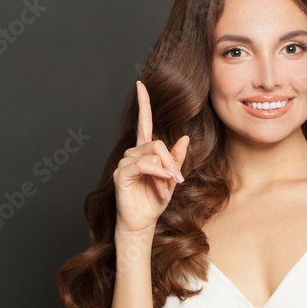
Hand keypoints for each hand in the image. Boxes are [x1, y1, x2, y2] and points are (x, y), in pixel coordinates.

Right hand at [112, 80, 189, 234]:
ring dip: (165, 174)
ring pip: (153, 155)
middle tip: (176, 180)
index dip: (143, 103)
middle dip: (171, 162)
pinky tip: (163, 186)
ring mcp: (125, 162)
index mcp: (144, 152)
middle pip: (157, 143)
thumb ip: (176, 158)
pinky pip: (143, 165)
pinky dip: (157, 173)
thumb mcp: (172, 178)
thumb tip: (184, 137)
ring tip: (166, 191)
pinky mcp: (121, 174)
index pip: (143, 122)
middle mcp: (133, 153)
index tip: (141, 84)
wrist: (142, 223)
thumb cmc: (154, 201)